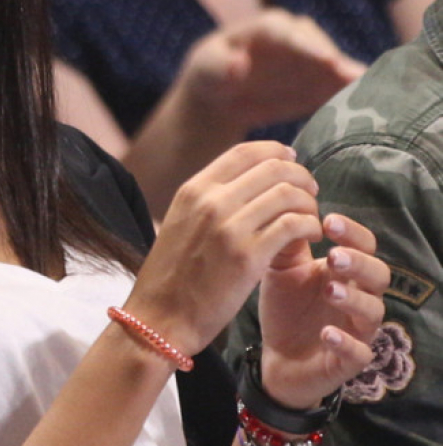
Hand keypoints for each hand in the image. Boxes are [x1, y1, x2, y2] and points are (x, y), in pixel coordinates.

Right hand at [124, 141, 321, 354]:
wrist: (160, 318)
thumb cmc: (172, 277)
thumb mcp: (180, 223)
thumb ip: (208, 200)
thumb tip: (247, 180)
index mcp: (193, 190)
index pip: (246, 152)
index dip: (277, 152)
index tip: (293, 162)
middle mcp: (211, 202)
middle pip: (274, 168)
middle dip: (301, 177)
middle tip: (310, 194)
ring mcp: (229, 228)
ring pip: (289, 194)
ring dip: (309, 204)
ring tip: (311, 221)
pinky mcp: (248, 257)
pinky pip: (294, 225)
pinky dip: (310, 227)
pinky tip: (310, 239)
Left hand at [175, 9, 366, 130]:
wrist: (220, 96)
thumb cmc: (210, 75)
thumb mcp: (208, 69)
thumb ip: (222, 66)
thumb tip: (240, 64)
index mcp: (267, 28)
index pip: (290, 33)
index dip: (309, 46)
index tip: (326, 60)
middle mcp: (295, 39)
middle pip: (319, 48)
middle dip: (335, 63)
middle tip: (354, 79)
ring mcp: (310, 60)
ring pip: (333, 67)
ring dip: (349, 79)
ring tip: (372, 92)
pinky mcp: (317, 82)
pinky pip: (336, 88)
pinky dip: (349, 95)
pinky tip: (368, 107)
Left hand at [258, 214, 388, 408]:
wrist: (275, 356)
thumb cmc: (285, 307)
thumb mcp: (281, 271)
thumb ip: (287, 243)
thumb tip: (288, 206)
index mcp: (345, 272)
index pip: (364, 245)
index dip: (352, 232)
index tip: (328, 221)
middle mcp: (359, 297)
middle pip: (378, 275)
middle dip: (359, 263)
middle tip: (334, 255)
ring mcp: (357, 330)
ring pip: (373, 312)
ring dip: (354, 299)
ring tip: (330, 289)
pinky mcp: (348, 361)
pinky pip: (358, 353)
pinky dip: (345, 342)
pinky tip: (326, 333)